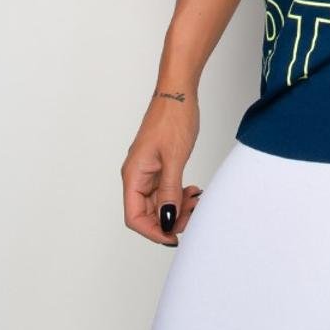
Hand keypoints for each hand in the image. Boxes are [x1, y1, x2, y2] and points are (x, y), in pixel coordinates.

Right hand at [121, 90, 202, 245]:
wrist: (178, 92)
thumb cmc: (173, 118)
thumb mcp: (174, 159)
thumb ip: (170, 192)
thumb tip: (167, 221)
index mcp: (133, 175)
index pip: (134, 217)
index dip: (153, 231)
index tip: (174, 237)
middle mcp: (137, 174)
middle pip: (147, 211)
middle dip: (170, 218)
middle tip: (193, 214)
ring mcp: (147, 169)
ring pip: (159, 201)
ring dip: (177, 206)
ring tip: (196, 200)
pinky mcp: (158, 163)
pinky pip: (165, 188)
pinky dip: (179, 193)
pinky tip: (193, 191)